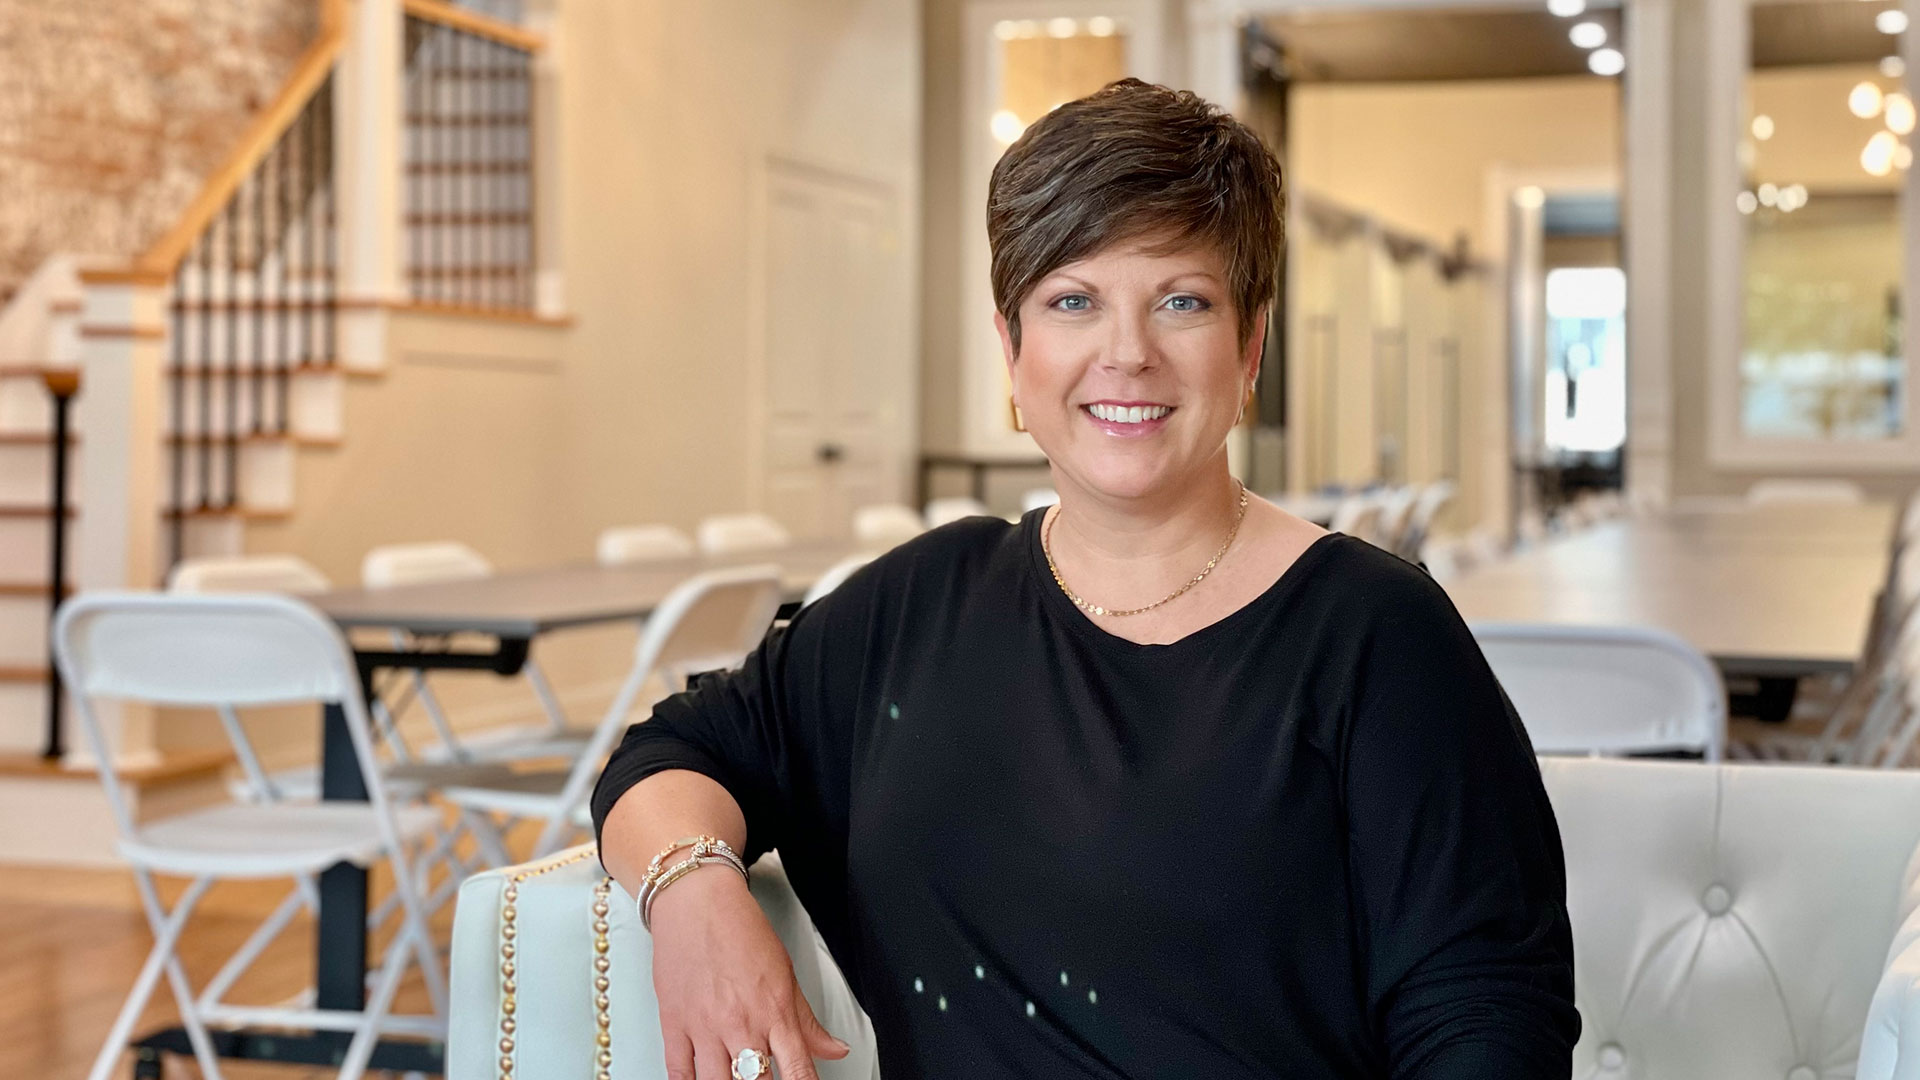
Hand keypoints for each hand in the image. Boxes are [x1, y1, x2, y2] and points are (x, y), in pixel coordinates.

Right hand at [648, 866, 851, 1079]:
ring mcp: (705, 1026)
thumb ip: (808, 1021)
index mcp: (774, 1011)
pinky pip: (678, 1072)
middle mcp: (741, 1023)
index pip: (798, 1070)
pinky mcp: (674, 1023)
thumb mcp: (786, 973)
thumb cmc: (739, 929)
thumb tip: (835, 1050)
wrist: (696, 901)